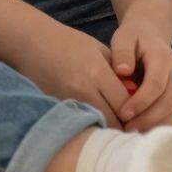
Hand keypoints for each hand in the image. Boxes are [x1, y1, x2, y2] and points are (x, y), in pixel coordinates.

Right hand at [11, 22, 133, 127]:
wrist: (31, 42)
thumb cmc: (69, 43)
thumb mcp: (99, 51)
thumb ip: (118, 73)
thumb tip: (136, 96)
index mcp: (97, 73)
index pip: (125, 104)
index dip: (135, 113)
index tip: (140, 115)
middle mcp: (82, 90)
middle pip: (112, 121)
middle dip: (123, 126)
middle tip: (130, 127)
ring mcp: (67, 101)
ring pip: (95, 127)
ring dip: (106, 128)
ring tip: (113, 126)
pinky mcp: (56, 108)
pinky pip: (78, 125)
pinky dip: (88, 126)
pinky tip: (92, 123)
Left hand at [109, 19, 171, 131]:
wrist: (150, 35)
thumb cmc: (133, 38)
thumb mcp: (123, 37)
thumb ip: (122, 52)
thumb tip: (123, 71)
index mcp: (162, 57)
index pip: (156, 83)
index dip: (142, 101)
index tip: (124, 113)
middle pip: (168, 101)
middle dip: (148, 118)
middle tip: (126, 128)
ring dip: (155, 125)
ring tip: (133, 133)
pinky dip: (161, 126)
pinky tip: (143, 131)